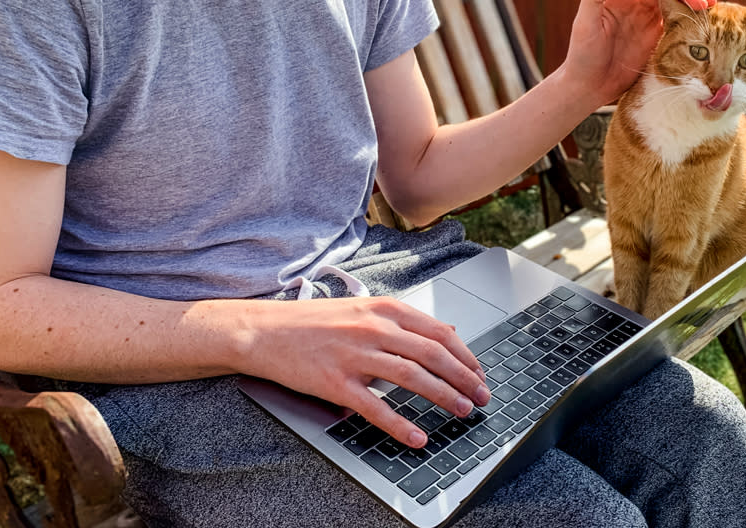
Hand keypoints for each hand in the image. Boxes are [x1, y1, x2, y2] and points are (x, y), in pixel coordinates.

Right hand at [249, 297, 489, 448]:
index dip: (465, 355)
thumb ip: (404, 320)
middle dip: (464, 378)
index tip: (479, 373)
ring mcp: (355, 354)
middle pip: (433, 354)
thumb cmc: (313, 322)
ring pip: (412, 377)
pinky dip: (400, 424)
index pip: (438, 332)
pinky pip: (375, 407)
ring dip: (443, 396)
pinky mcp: (335, 382)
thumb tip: (447, 330)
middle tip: (481, 397)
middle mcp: (373, 328)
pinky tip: (417, 436)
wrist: (264, 331)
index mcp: (383, 309)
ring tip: (462, 412)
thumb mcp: (363, 308)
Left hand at [563, 0, 715, 105]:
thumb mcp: (584, 24)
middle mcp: (635, 5)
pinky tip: (705, 24)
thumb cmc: (581, 54)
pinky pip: (676, 25)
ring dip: (692, 4)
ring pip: (674, 5)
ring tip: (712, 6)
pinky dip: (691, 23)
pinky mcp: (655, 39)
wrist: (588, 85)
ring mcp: (646, 22)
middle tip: (705, 2)